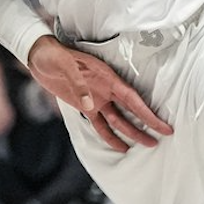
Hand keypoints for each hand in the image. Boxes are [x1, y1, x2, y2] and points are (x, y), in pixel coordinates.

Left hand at [27, 37, 172, 152]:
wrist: (40, 57)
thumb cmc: (55, 56)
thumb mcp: (66, 65)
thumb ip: (78, 84)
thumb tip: (90, 105)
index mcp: (107, 78)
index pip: (132, 99)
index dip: (148, 113)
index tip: (163, 125)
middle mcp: (105, 90)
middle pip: (130, 111)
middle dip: (145, 126)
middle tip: (159, 140)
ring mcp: (96, 99)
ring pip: (117, 120)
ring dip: (130, 133)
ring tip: (145, 145)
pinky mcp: (84, 107)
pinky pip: (100, 125)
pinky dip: (109, 136)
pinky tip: (119, 146)